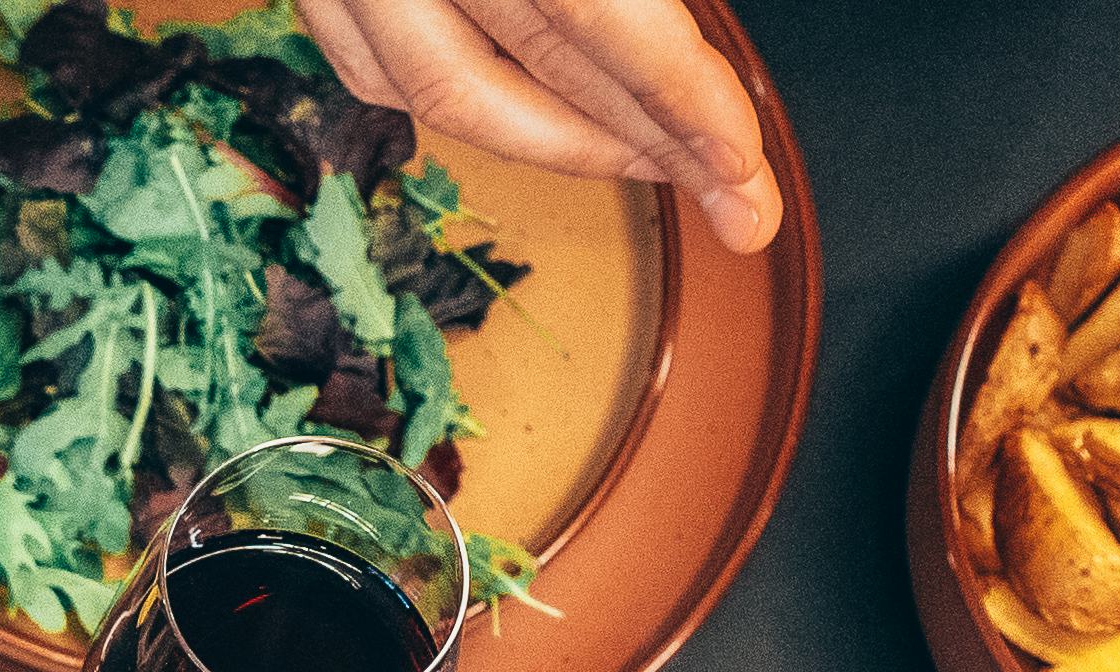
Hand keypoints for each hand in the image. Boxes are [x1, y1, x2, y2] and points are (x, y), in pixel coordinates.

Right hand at [290, 0, 782, 253]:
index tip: (742, 164)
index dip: (682, 99)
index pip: (600, 22)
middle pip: (536, 70)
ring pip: (444, 92)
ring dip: (561, 139)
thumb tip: (675, 46)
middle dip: (650, 142)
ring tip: (655, 159)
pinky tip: (535, 115)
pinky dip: (458, 103)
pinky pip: (377, 68)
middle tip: (739, 200)